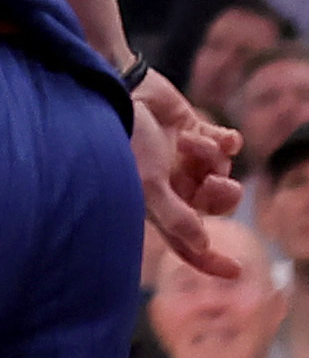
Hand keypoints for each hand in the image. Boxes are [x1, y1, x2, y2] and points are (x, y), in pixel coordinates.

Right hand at [136, 66, 247, 278]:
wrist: (120, 87)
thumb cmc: (125, 138)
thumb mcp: (148, 182)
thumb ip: (176, 217)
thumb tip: (202, 245)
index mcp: (157, 203)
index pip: (186, 242)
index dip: (209, 260)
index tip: (236, 270)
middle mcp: (173, 184)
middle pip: (214, 206)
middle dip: (221, 196)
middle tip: (216, 183)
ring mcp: (184, 157)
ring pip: (222, 172)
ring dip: (213, 158)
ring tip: (191, 142)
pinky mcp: (194, 130)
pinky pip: (226, 144)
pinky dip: (227, 141)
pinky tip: (224, 136)